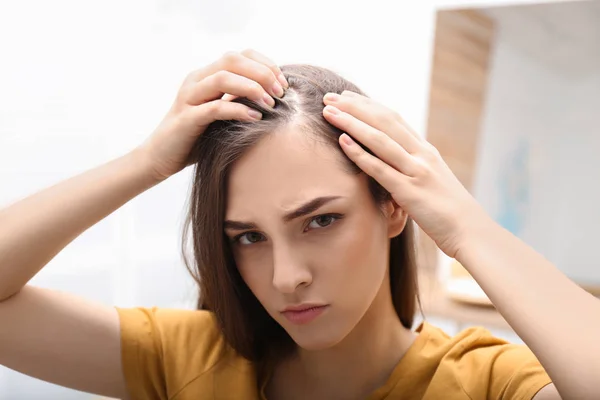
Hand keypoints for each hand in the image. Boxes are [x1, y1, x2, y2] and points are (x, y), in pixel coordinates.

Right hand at [137, 49, 288, 181]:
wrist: (160, 157)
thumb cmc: (196, 138)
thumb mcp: (222, 115)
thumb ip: (239, 101)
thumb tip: (275, 99)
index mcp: (206, 76)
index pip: (240, 55)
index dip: (265, 64)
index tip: (283, 83)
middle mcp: (196, 81)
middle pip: (232, 60)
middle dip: (262, 72)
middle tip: (280, 92)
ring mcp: (189, 98)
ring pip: (222, 78)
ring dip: (252, 88)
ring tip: (271, 104)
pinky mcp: (186, 119)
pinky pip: (215, 108)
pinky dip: (238, 110)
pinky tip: (256, 118)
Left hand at [322, 91, 489, 257]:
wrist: (471, 231)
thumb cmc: (449, 211)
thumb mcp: (431, 181)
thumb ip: (413, 169)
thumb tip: (392, 164)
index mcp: (426, 151)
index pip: (393, 119)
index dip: (368, 106)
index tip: (347, 96)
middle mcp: (421, 155)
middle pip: (384, 121)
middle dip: (355, 107)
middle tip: (330, 97)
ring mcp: (416, 171)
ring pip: (379, 139)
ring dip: (352, 123)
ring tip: (329, 112)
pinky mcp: (410, 191)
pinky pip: (380, 168)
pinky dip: (359, 153)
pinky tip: (342, 141)